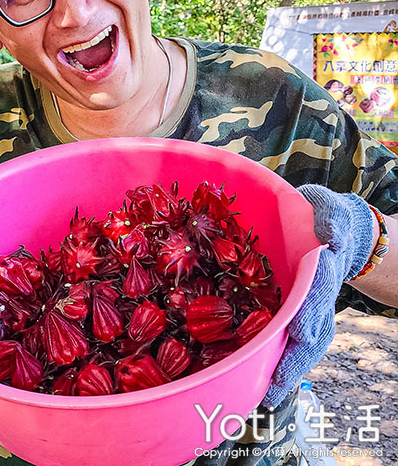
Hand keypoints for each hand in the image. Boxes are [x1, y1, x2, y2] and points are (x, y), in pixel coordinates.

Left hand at [263, 185, 374, 406]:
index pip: (319, 290)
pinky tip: (264, 389)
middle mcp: (318, 294)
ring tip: (270, 394)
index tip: (302, 331)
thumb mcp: (328, 208)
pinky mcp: (294, 314)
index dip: (311, 310)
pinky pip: (289, 342)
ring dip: (288, 368)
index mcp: (323, 266)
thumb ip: (331, 216)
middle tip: (279, 379)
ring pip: (304, 344)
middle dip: (296, 354)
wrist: (336, 232)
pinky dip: (280, 366)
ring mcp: (310, 308)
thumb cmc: (322, 217)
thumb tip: (331, 235)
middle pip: (312, 328)